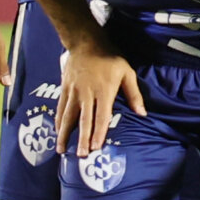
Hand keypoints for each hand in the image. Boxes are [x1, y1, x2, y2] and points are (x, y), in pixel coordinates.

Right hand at [55, 37, 144, 155]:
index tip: (95, 147)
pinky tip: (57, 132)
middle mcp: (87, 94)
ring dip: (64, 134)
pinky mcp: (65, 88)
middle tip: (80, 155)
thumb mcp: (127, 73)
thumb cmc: (110, 59)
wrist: (86, 43)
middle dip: (81, 139)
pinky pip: (61, 108)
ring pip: (68, 116)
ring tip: (62, 150)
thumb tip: (143, 113)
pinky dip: (58, 121)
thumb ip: (134, 94)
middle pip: (84, 120)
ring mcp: (74, 92)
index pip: (101, 116)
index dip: (98, 132)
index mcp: (104, 91)